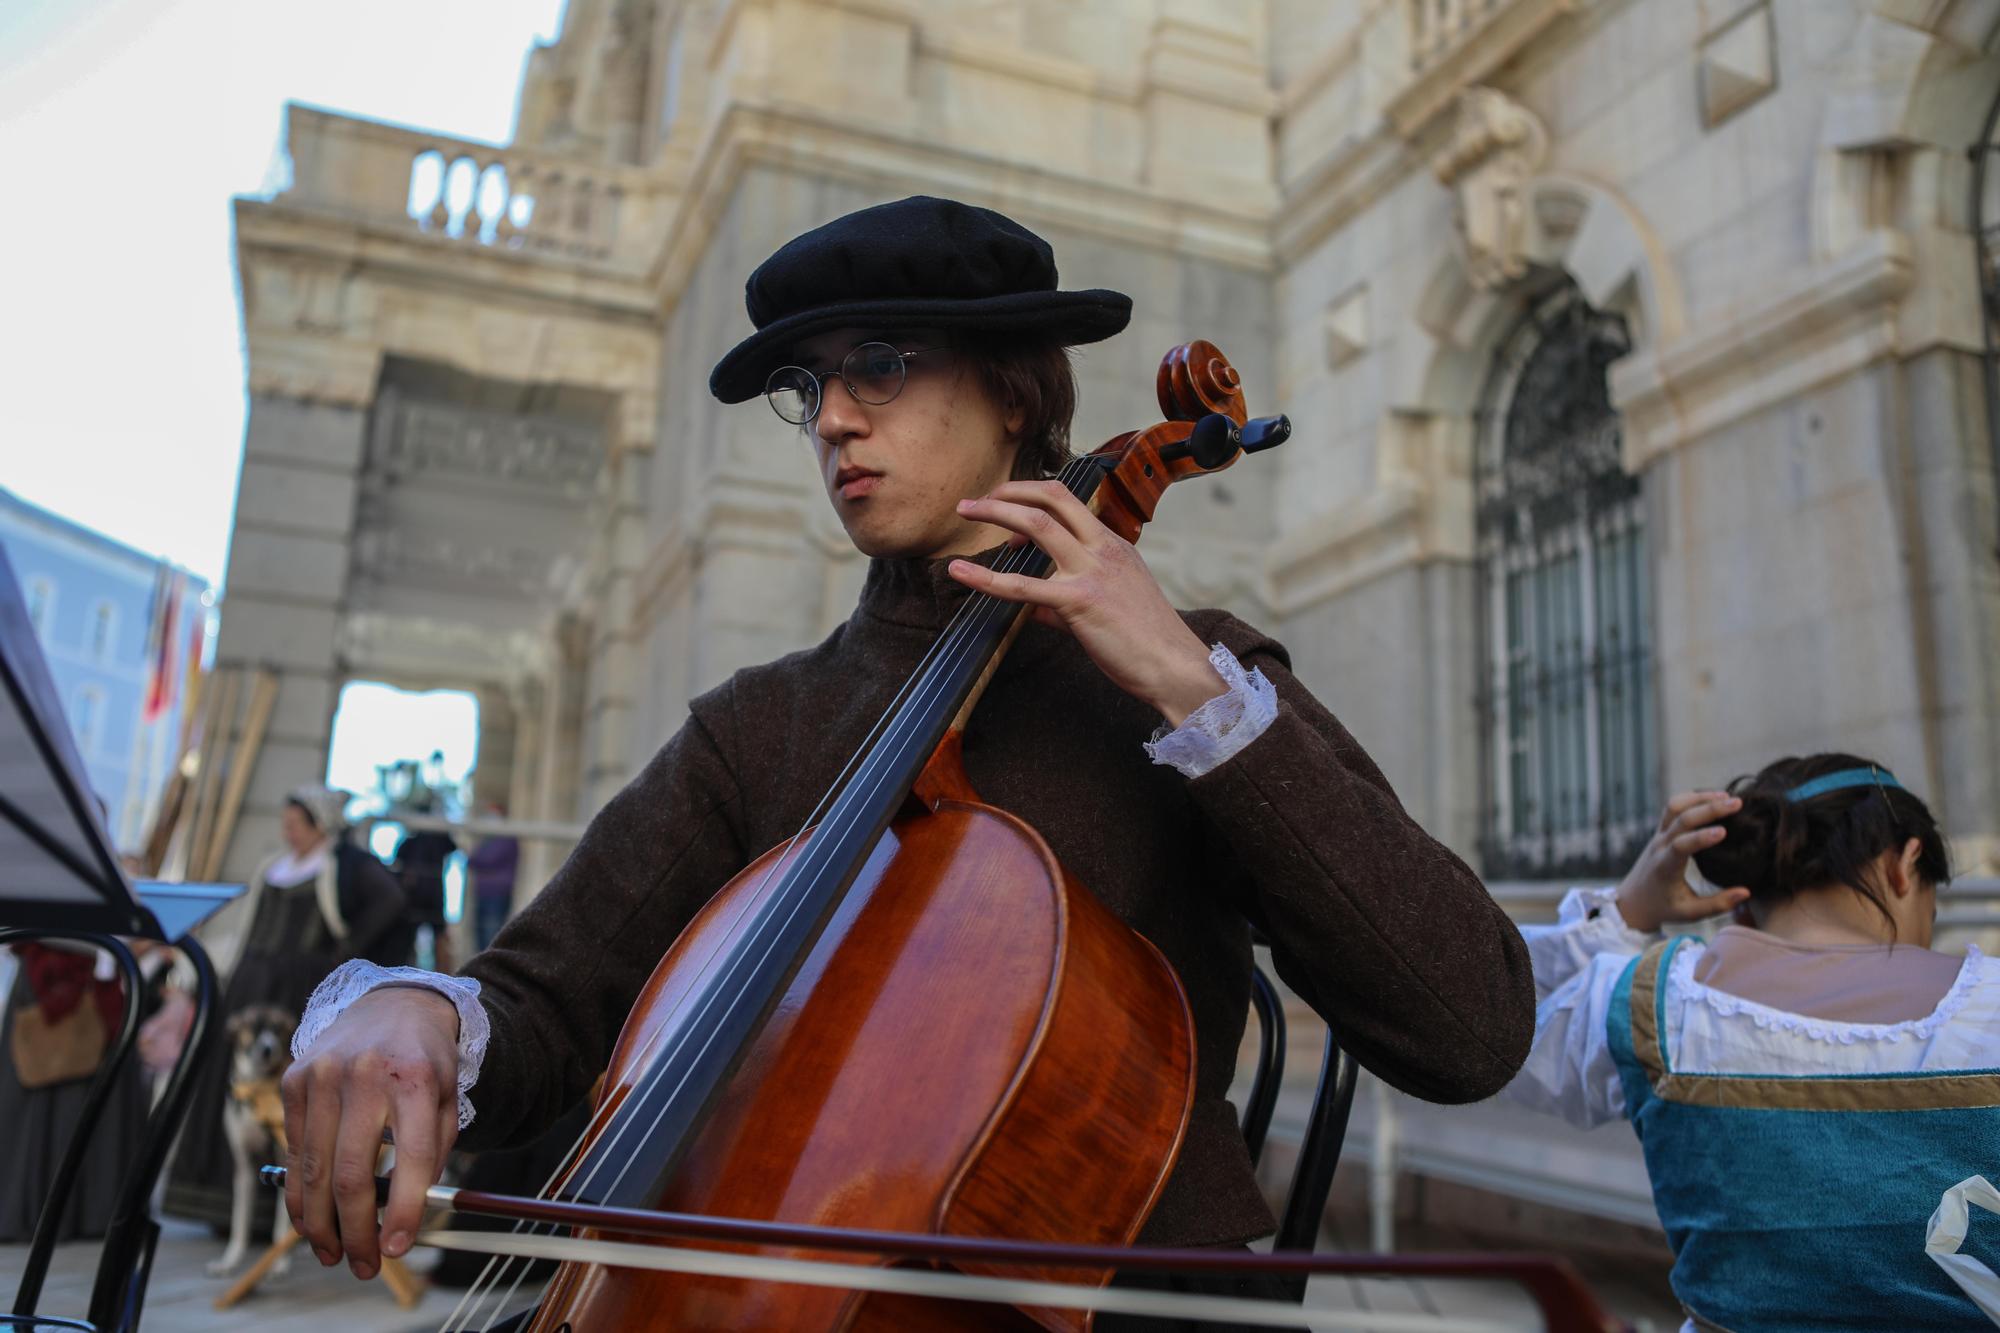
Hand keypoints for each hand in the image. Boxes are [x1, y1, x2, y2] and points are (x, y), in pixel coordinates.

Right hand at [280, 986, 459, 1278]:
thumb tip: (408, 1217)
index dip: (404, 1210)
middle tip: (364, 1265)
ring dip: (321, 1224)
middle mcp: (367, 1074)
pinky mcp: (295, 1080)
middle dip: (356, 1231)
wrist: (393, 1004)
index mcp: (416, 1078)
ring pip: (315, 1170)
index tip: (398, 1248)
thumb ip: (435, 1153)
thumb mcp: (448, 1099)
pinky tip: (311, 1220)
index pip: (413, 1156)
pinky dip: (300, 1195)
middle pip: (354, 1172)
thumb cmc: (425, 1062)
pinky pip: (294, 1152)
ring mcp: (324, 1076)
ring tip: (333, 1254)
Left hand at [948, 481, 1223, 724]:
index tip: (1007, 510)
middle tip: (976, 502)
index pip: (1068, 500)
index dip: (1032, 497)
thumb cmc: (1146, 642)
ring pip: (1037, 526)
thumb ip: (1066, 601)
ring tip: (965, 511)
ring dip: (996, 512)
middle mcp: (1102, 548)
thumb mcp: (1110, 606)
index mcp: (1112, 545)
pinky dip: (986, 577)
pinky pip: (1024, 586)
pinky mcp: (1079, 601)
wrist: (1174, 666)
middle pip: (1052, 498)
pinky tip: (961, 571)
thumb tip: (1033, 608)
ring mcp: (1091, 571)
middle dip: (1009, 491)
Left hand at [1614, 791, 1750, 932]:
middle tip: (1738, 803)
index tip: (1724, 831)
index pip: (1681, 846)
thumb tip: (1746, 892)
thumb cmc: (1663, 908)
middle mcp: (1659, 846)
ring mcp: (1658, 836)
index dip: (1701, 837)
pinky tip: (1713, 797)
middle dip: (1708, 809)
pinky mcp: (1660, 831)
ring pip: (1673, 807)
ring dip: (1699, 798)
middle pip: (1679, 819)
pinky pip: (1672, 808)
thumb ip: (1717, 905)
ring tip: (1726, 796)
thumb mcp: (1690, 913)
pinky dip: (1691, 799)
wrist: (1632, 901)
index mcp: (1665, 867)